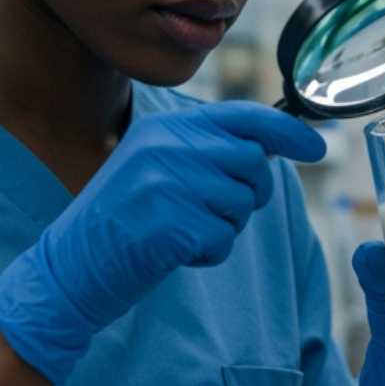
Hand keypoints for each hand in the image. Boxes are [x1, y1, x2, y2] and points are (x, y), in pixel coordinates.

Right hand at [0, 101, 326, 383]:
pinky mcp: (169, 225)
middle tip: (217, 213)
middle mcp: (165, 148)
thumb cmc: (120, 224)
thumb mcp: (153, 169)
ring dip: (224, 227)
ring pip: (240, 203)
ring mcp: (166, 184)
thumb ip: (203, 151)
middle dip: (250, 193)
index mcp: (164, 129)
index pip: (243, 117)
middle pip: (252, 162)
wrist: (68, 268)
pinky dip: (208, 254)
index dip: (288, 132)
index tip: (316, 147)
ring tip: (181, 232)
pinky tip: (174, 254)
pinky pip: (222, 238)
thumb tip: (271, 148)